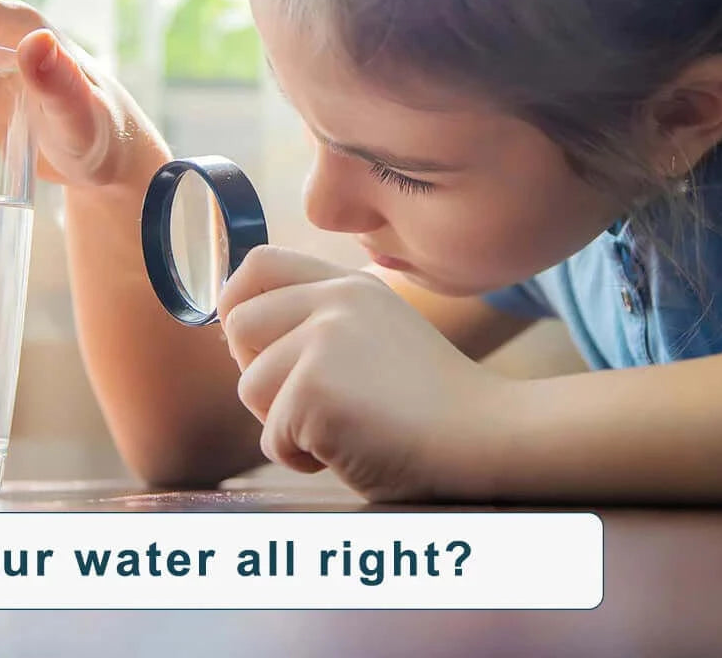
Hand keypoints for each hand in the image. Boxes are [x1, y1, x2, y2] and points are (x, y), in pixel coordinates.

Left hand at [218, 246, 515, 501]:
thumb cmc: (431, 401)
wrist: (485, 439)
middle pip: (238, 325)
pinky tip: (349, 450)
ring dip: (283, 423)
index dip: (236, 299)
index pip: (259, 264)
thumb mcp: (378, 330)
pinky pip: (272, 438)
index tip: (248, 341)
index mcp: (348, 284)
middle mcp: (333, 301)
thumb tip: (240, 325)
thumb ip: (321, 318)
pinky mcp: (315, 391)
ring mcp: (323, 342)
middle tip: (307, 401)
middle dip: (259, 373)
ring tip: (340, 427)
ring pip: (250, 386)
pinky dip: (302, 458)